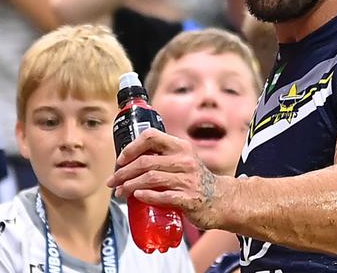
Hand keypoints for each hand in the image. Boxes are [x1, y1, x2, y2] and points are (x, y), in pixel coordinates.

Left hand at [107, 128, 223, 229]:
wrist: (222, 200)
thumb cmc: (197, 180)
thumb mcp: (184, 160)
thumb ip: (164, 156)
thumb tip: (131, 160)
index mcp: (181, 147)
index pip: (151, 137)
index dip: (132, 147)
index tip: (120, 160)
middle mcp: (185, 160)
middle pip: (145, 161)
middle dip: (123, 172)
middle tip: (113, 181)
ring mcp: (188, 180)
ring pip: (150, 178)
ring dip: (129, 186)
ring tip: (120, 192)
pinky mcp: (189, 199)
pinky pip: (164, 196)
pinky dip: (147, 196)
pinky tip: (137, 197)